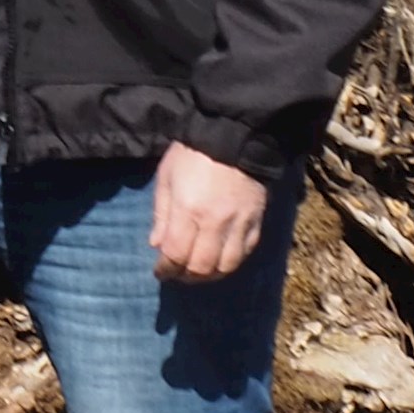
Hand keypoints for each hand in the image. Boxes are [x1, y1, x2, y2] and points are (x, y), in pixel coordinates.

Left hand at [150, 140, 270, 280]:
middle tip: (177, 274)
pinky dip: (232, 262)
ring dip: (210, 275)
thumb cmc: (191, 154)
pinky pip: (246, 252)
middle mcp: (215, 222)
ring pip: (226, 266)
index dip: (166, 269)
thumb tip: (157, 245)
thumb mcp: (166, 178)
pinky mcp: (257, 221)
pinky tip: (220, 260)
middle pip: (201, 266)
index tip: (160, 272)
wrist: (233, 136)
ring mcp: (239, 223)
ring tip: (198, 272)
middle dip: (186, 276)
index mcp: (188, 209)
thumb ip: (161, 214)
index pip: (176, 254)